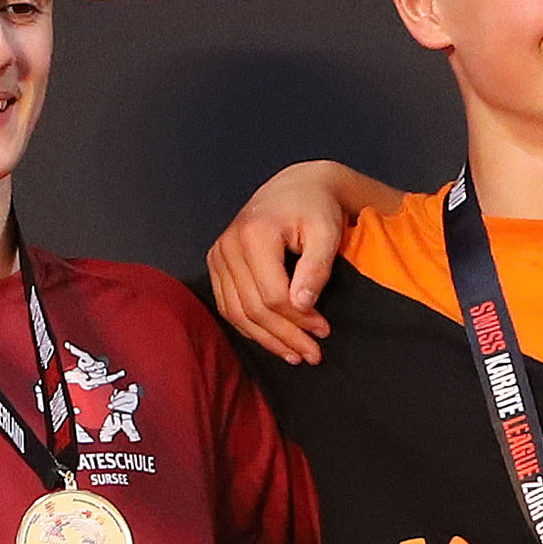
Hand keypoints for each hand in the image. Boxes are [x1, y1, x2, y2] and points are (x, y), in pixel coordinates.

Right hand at [205, 162, 356, 365]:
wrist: (296, 188)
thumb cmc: (316, 209)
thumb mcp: (326, 232)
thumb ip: (316, 267)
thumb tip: (303, 305)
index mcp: (254, 234)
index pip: (272, 294)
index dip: (299, 319)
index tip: (323, 331)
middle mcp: (228, 245)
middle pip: (253, 308)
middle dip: (285, 336)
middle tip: (312, 354)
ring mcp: (218, 255)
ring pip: (236, 313)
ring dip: (267, 339)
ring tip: (295, 354)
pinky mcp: (216, 263)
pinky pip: (228, 306)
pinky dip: (250, 328)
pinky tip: (272, 340)